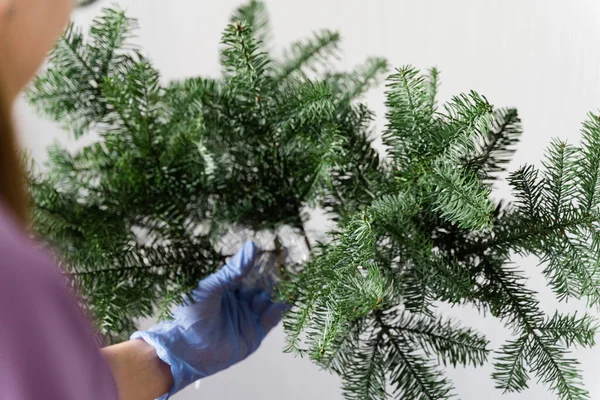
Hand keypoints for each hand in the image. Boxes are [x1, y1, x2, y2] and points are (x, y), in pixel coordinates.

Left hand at [131, 241, 286, 398]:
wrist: (186, 349)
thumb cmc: (191, 314)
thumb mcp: (211, 286)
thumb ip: (233, 270)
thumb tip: (252, 246)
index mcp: (228, 289)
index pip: (249, 274)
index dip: (261, 265)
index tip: (276, 252)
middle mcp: (240, 302)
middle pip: (261, 287)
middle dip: (274, 278)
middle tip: (288, 266)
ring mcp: (248, 317)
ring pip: (269, 302)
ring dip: (279, 293)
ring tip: (290, 282)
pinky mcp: (255, 334)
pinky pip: (271, 320)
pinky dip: (279, 310)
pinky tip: (286, 300)